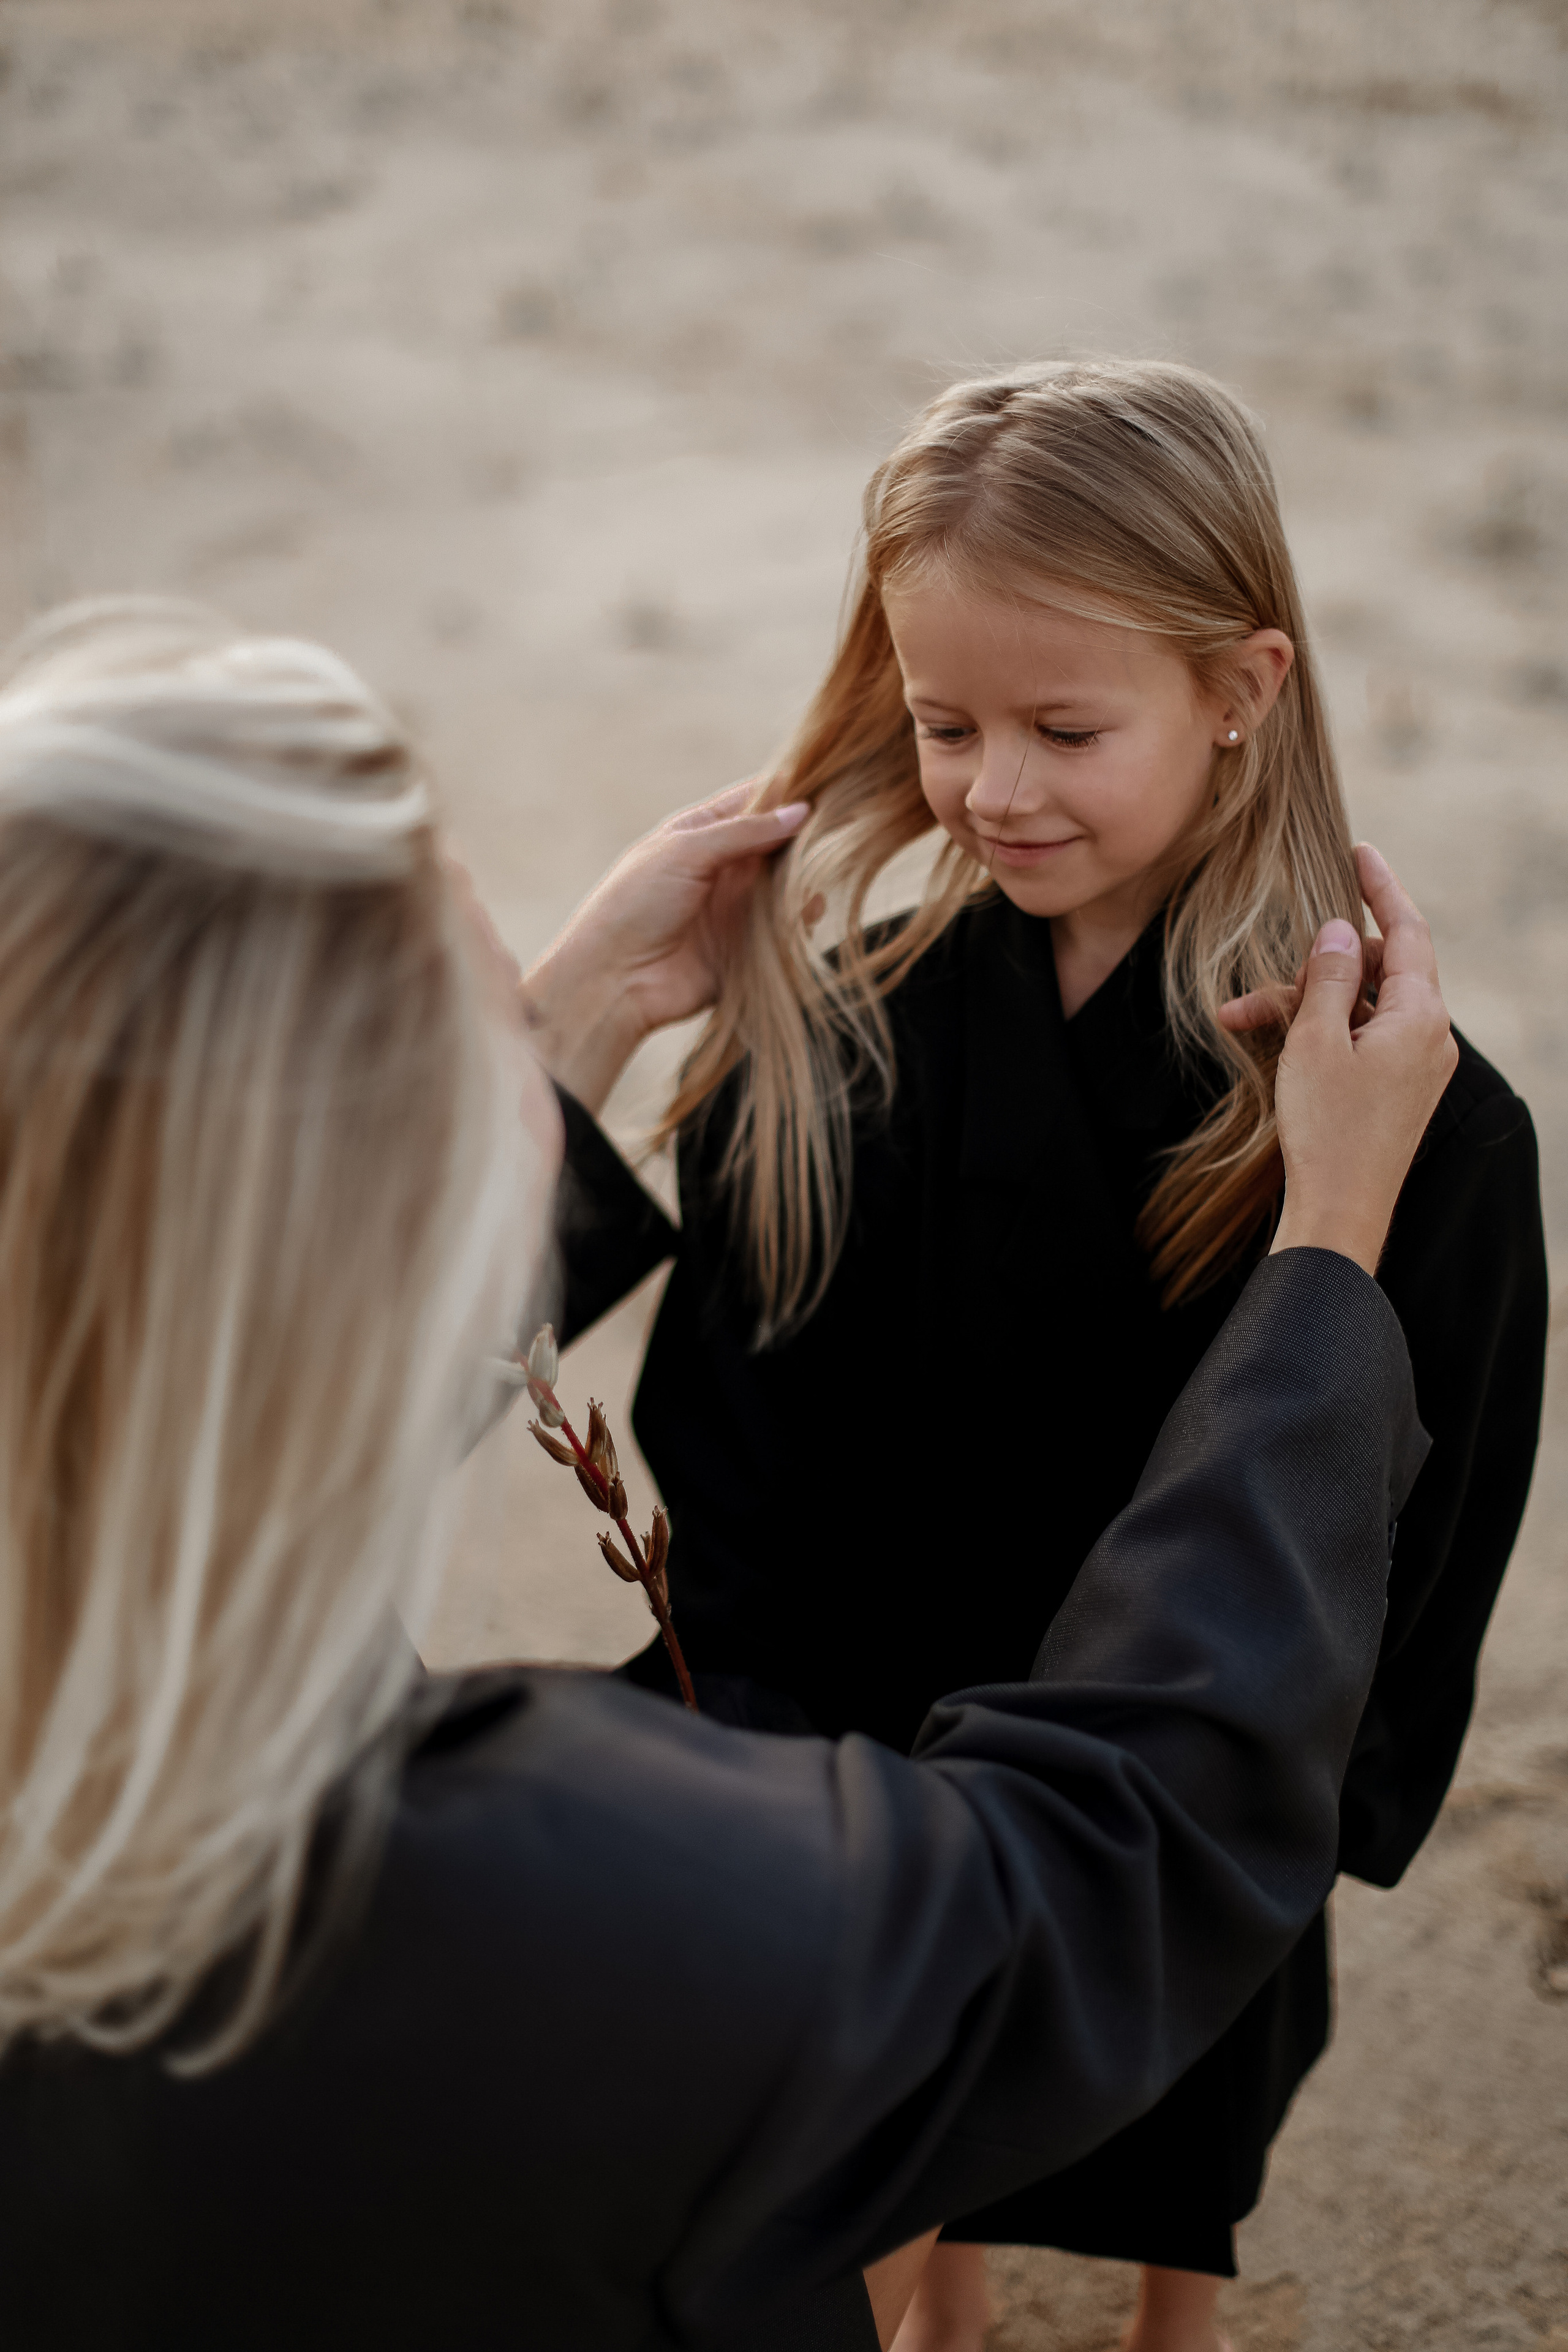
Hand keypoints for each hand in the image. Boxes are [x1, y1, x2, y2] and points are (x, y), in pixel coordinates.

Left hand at [522, 782, 808, 1111]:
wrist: (613, 980)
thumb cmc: (634, 904)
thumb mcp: (684, 851)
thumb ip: (744, 832)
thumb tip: (802, 811)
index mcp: (701, 833)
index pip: (755, 801)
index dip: (789, 791)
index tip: (829, 782)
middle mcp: (723, 867)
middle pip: (779, 841)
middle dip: (806, 834)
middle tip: (840, 827)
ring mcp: (737, 906)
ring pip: (788, 882)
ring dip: (807, 875)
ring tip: (825, 867)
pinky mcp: (749, 947)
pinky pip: (786, 927)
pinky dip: (802, 916)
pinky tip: (810, 908)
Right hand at [1266, 844, 1457, 1275]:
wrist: (1338, 1213)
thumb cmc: (1326, 1132)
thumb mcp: (1314, 1041)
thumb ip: (1325, 977)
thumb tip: (1338, 930)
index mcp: (1419, 1017)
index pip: (1407, 930)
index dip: (1381, 887)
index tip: (1359, 852)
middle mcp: (1429, 1037)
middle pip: (1375, 971)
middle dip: (1315, 968)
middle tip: (1259, 986)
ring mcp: (1416, 1065)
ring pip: (1358, 1007)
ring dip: (1304, 1006)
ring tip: (1241, 1019)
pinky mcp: (1396, 1090)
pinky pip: (1360, 1039)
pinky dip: (1319, 1034)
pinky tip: (1271, 1042)